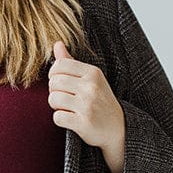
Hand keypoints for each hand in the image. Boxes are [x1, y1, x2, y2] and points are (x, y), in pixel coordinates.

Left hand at [47, 40, 125, 172]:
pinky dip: (60, 120)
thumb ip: (72, 62)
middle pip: (54, 83)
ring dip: (56, 106)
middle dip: (54, 91)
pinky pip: (57, 117)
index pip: (59, 65)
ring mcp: (87, 105)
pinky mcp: (83, 123)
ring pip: (53, 99)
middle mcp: (91, 87)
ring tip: (67, 108)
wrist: (118, 128)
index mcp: (93, 73)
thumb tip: (56, 43)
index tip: (60, 83)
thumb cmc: (101, 101)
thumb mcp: (92, 78)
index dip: (54, 75)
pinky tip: (69, 120)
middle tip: (64, 98)